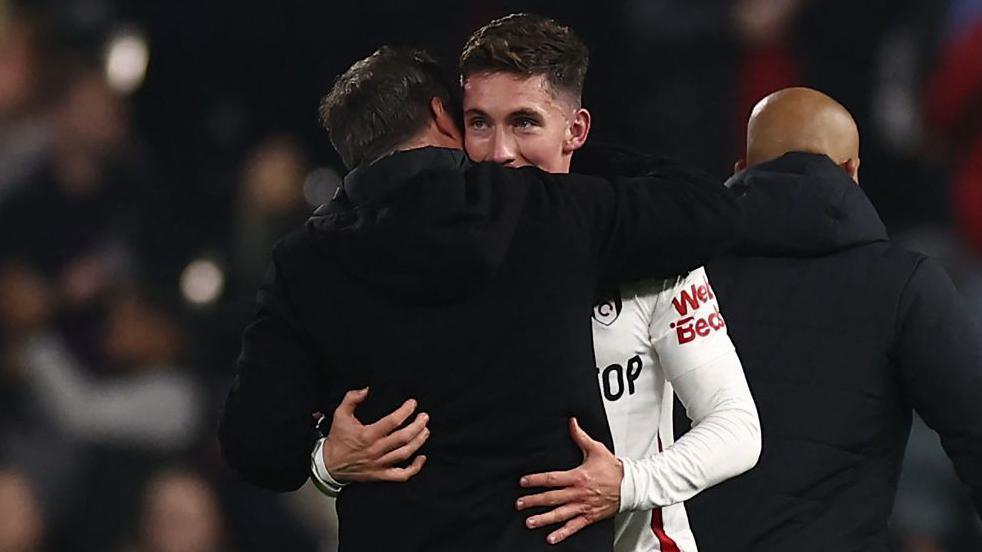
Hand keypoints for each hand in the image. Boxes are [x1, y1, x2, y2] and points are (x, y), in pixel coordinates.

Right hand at [322, 388, 429, 482]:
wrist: (329, 465)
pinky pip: (401, 475)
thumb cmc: (337, 439)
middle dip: (418, 426)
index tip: (413, 404)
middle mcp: (375, 450)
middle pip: (403, 438)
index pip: (392, 422)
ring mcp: (379, 464)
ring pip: (405, 453)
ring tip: (425, 431)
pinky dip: (414, 468)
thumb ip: (352, 399)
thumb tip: (366, 389)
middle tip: (424, 417)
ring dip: (419, 441)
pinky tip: (422, 458)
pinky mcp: (380, 475)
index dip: (406, 411)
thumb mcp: (340, 415)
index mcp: (367, 435)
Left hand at [516, 417, 621, 544]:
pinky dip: (562, 533)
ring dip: (543, 519)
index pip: (552, 479)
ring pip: (560, 514)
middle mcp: (578, 493)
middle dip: (533, 501)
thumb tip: (571, 422)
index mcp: (578, 476)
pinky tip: (551, 538)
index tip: (523, 482)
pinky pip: (574, 526)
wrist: (631, 486)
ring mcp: (583, 506)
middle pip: (552, 498)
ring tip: (530, 522)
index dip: (536, 480)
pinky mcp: (589, 517)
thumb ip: (580, 436)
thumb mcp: (596, 449)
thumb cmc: (613, 469)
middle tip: (520, 504)